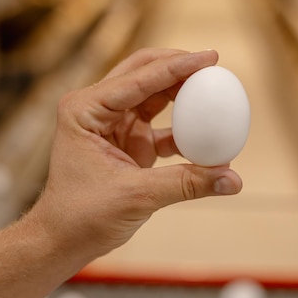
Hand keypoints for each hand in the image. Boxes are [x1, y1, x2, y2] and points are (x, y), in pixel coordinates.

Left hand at [29, 48, 242, 256]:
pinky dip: (185, 131)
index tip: (211, 58)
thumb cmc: (81, 215)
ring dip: (184, 94)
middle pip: (144, 73)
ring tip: (215, 90)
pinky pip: (162, 127)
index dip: (178, 66)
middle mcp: (97, 109)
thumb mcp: (136, 196)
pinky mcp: (129, 142)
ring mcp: (114, 125)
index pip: (138, 78)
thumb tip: (233, 179)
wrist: (64, 240)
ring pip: (154, 96)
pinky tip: (208, 135)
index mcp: (85, 110)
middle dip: (179, 66)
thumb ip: (187, 184)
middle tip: (213, 64)